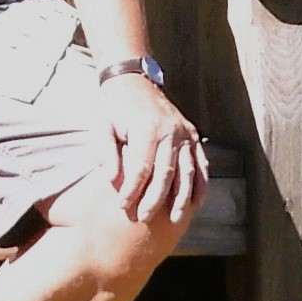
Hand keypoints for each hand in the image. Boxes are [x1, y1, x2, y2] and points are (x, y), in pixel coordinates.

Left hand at [101, 68, 205, 225]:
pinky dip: (201, 184)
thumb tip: (113, 179)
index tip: (122, 206)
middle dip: (154, 199)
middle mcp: (170, 130)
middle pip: (166, 173)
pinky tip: (196, 203)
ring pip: (187, 171)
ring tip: (174, 219)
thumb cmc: (113, 108)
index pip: (141, 167)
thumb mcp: (100, 126)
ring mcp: (185, 132)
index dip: (131, 190)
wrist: (133, 81)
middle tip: (143, 218)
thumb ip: (105, 152)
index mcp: (147, 127)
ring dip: (181, 197)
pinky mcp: (192, 134)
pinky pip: (200, 162)